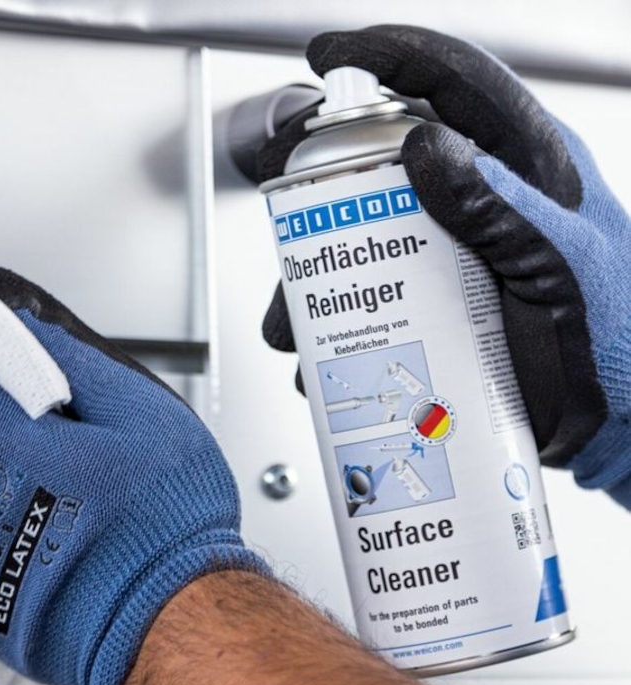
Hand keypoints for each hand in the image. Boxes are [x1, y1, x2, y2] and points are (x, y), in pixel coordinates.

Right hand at [258, 25, 630, 508]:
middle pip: (386, 157)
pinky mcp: (436, 298)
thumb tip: (425, 141)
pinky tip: (324, 352)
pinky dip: (331, 321)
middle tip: (286, 197)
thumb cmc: (617, 353)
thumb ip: (505, 208)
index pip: (454, 81)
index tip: (328, 55)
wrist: (618, 430)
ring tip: (294, 320)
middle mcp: (485, 198)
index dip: (387, 55)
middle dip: (320, 180)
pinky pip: (367, 291)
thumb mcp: (566, 272)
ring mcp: (455, 248)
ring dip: (313, 272)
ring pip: (362, 232)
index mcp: (529, 167)